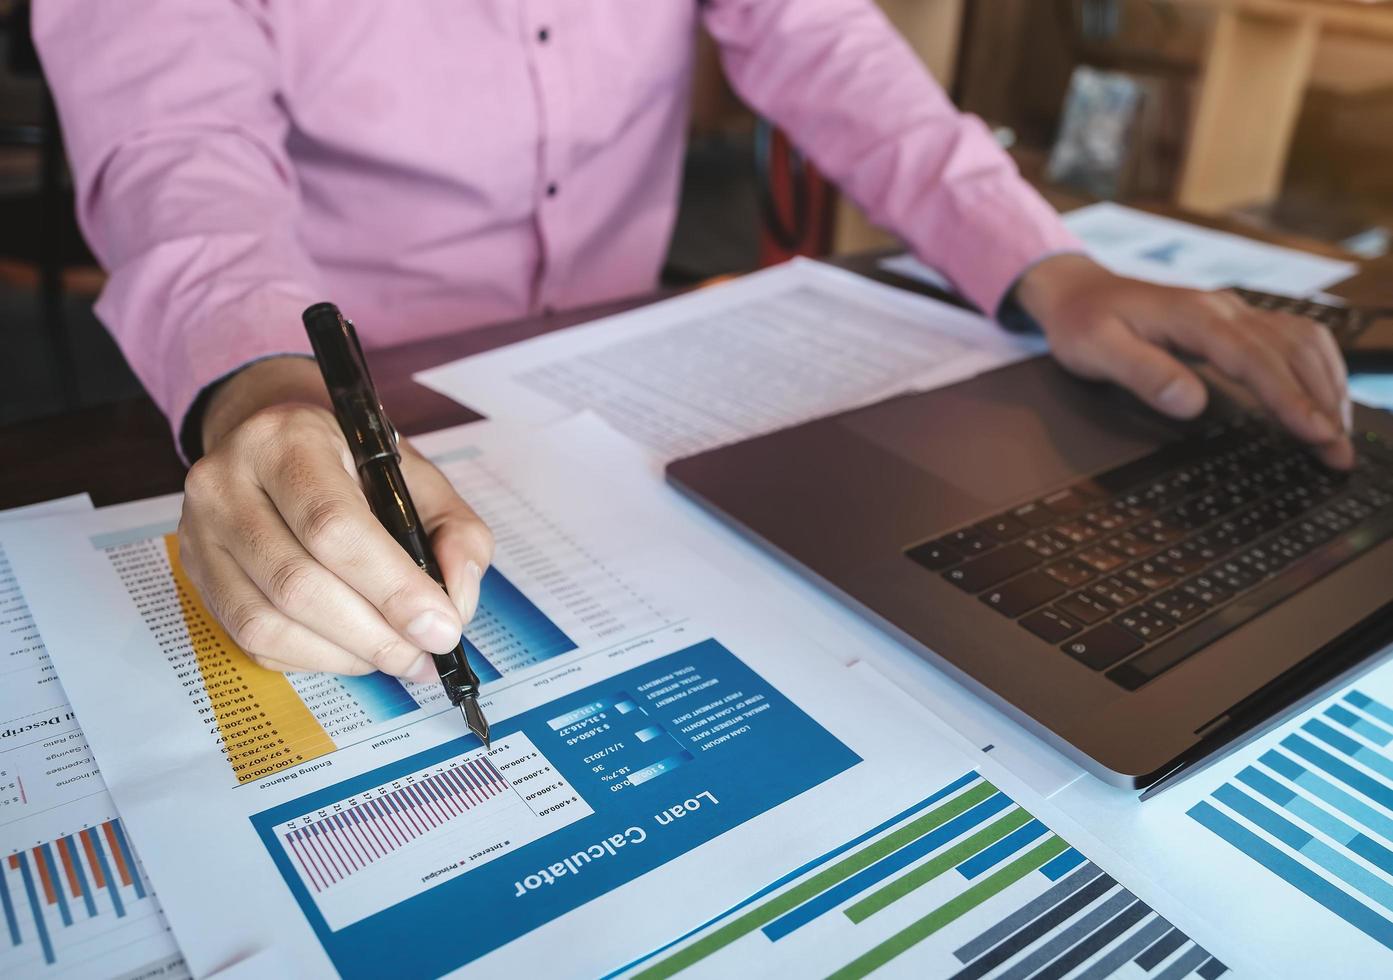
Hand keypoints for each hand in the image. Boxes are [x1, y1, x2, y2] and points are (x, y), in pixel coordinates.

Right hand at [177, 357, 493, 678]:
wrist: (278, 444)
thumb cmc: (355, 464)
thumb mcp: (418, 477)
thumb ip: (455, 533)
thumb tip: (454, 604)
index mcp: (289, 440)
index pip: (334, 527)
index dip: (392, 588)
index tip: (441, 628)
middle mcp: (228, 483)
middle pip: (298, 583)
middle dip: (374, 634)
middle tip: (425, 655)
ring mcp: (201, 532)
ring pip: (268, 622)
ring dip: (345, 655)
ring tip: (397, 658)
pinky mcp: (198, 574)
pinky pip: (253, 639)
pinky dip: (314, 658)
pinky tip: (354, 650)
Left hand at [1015, 254, 1353, 469]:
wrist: (1078, 290)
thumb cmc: (1082, 323)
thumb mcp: (1095, 351)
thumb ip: (1142, 374)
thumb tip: (1191, 404)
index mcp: (1193, 316)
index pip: (1255, 358)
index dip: (1290, 397)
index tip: (1316, 433)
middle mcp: (1223, 308)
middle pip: (1292, 350)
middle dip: (1323, 402)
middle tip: (1339, 454)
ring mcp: (1233, 312)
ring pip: (1302, 340)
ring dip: (1328, 385)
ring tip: (1338, 435)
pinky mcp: (1236, 322)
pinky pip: (1292, 338)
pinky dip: (1316, 369)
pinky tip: (1322, 399)